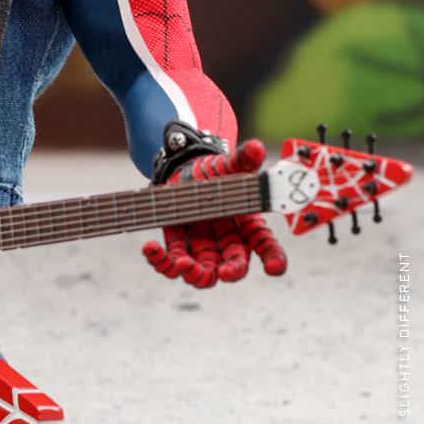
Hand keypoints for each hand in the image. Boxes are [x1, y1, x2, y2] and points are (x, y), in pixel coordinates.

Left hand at [143, 138, 287, 286]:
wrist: (185, 170)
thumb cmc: (214, 171)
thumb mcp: (229, 164)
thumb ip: (244, 159)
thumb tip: (256, 148)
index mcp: (247, 225)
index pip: (267, 247)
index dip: (274, 260)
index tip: (273, 268)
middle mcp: (228, 242)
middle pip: (235, 267)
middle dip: (231, 272)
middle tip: (225, 273)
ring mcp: (203, 248)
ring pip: (204, 275)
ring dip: (195, 274)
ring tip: (183, 264)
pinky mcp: (178, 247)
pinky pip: (171, 263)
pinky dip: (159, 261)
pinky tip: (149, 247)